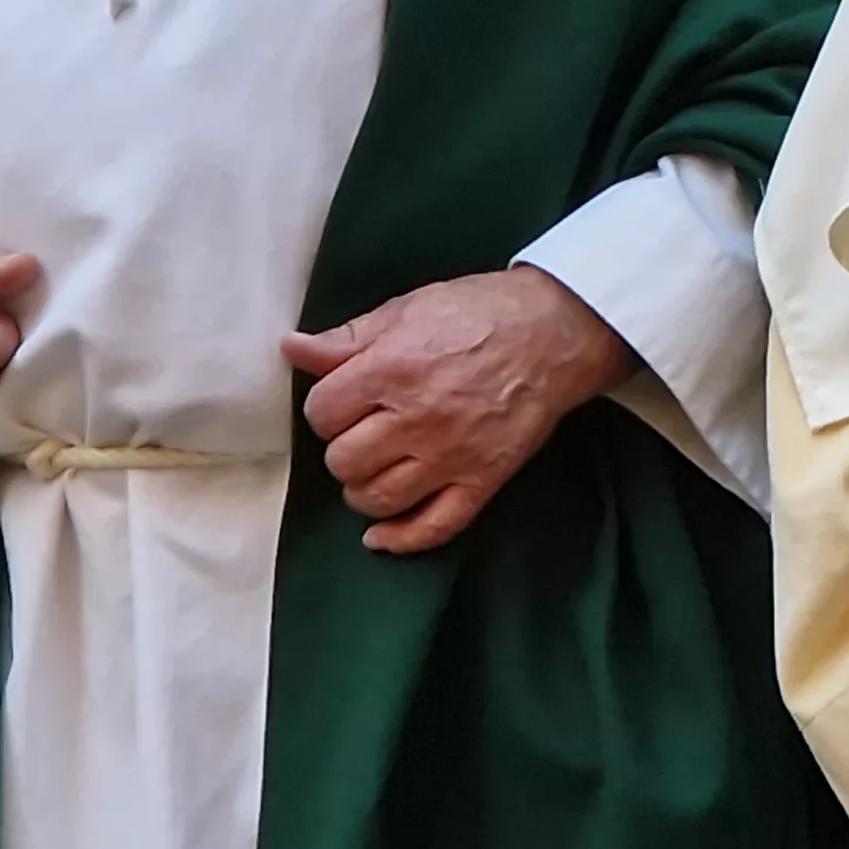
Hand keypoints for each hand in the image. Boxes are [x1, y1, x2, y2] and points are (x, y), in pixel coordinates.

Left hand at [282, 268, 632, 554]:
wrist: (557, 331)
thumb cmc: (479, 313)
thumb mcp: (408, 309)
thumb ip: (347, 338)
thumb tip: (291, 349)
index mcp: (393, 368)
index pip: (322, 412)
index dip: (328, 407)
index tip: (346, 400)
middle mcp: (417, 418)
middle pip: (343, 461)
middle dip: (344, 447)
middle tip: (364, 432)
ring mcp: (452, 455)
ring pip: (378, 499)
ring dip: (364, 490)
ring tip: (376, 470)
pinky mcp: (483, 479)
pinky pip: (434, 527)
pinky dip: (401, 539)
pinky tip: (380, 536)